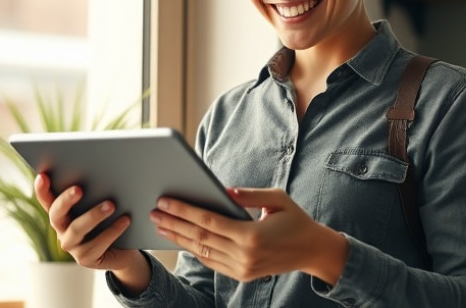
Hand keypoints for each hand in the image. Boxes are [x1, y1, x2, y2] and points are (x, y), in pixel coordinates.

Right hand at [33, 173, 140, 271]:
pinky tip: (125, 220)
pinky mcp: (85, 259)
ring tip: (111, 205)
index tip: (43, 176)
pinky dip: (112, 230)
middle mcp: (61, 229)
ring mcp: (72, 246)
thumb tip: (104, 171)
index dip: (42, 189)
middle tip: (79, 189)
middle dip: (66, 200)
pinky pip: (97, 244)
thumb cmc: (110, 219)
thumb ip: (96, 190)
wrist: (123, 250)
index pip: (47, 199)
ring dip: (93, 215)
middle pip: (56, 214)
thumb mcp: (101, 202)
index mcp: (62, 212)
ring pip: (77, 229)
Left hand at [150, 188, 348, 283]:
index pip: (208, 222)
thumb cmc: (295, 220)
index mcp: (251, 235)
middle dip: (174, 223)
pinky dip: (195, 250)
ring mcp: (242, 269)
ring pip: (202, 252)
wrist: (312, 251)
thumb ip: (249, 195)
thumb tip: (222, 190)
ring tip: (161, 225)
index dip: (183, 210)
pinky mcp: (241, 275)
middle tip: (153, 212)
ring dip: (179, 238)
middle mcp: (244, 255)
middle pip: (199, 237)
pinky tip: (181, 239)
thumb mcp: (277, 199)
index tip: (164, 201)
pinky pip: (212, 262)